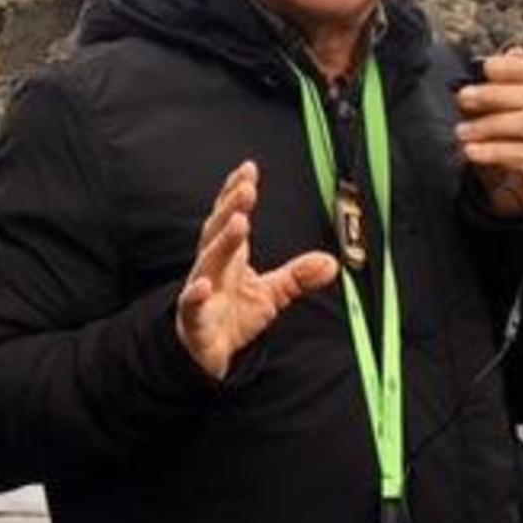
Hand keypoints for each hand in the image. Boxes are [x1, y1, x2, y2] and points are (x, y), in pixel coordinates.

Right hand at [175, 161, 339, 380]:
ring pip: (207, 263)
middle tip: (247, 189)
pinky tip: (203, 285)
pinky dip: (195, 295)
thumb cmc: (232, 315)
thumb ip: (297, 276)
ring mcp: (201, 292)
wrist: (206, 353)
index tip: (248, 170)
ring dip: (222, 242)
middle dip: (231, 208)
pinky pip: (191, 306)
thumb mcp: (271, 294)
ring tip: (238, 222)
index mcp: (228, 257)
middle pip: (217, 233)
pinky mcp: (194, 320)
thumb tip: (331, 263)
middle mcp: (212, 268)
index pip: (229, 218)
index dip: (235, 193)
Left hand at [455, 51, 522, 217]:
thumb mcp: (502, 120)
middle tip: (463, 97)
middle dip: (493, 95)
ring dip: (490, 124)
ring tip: (461, 131)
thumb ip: (494, 95)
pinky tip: (470, 152)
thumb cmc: (514, 147)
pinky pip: (521, 155)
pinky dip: (493, 151)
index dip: (511, 68)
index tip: (485, 67)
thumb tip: (484, 66)